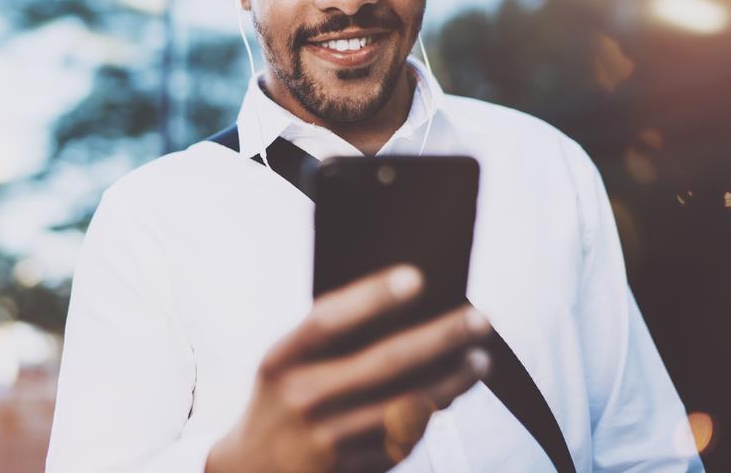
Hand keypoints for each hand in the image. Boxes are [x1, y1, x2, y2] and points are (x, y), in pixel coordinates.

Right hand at [205, 265, 492, 472]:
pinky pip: (401, 440)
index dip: (372, 297)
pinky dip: (429, 416)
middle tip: (481, 318)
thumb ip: (326, 337)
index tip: (417, 277)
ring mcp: (326, 439)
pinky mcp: (347, 470)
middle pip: (385, 362)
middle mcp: (302, 397)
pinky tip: (448, 396)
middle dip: (441, 338)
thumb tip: (400, 302)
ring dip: (451, 382)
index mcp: (281, 359)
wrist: (249, 472)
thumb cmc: (279, 399)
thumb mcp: (283, 362)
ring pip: (405, 406)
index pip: (329, 320)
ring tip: (480, 360)